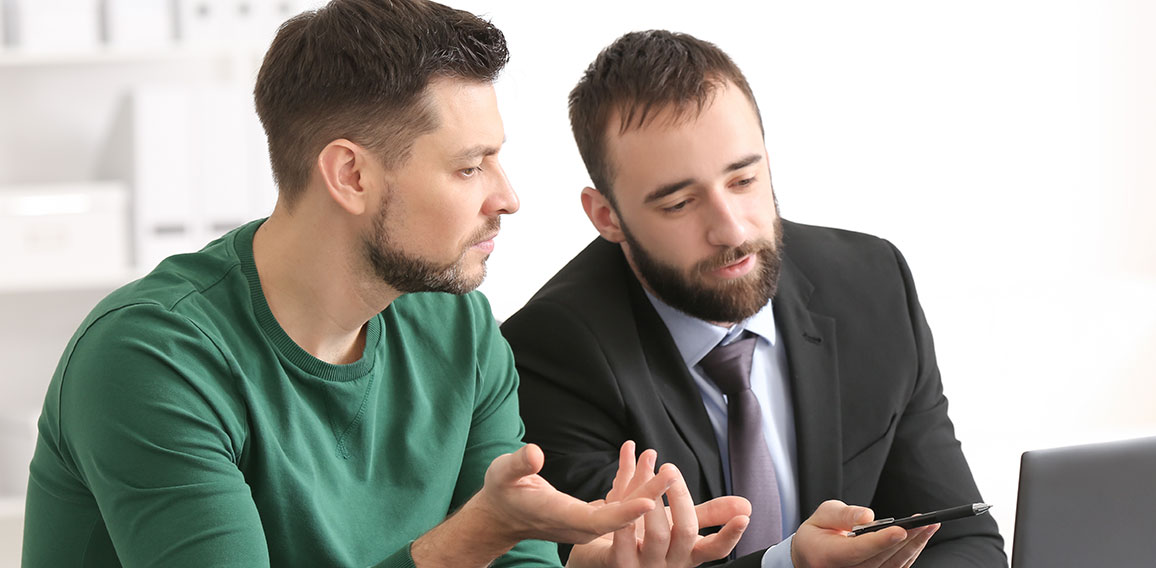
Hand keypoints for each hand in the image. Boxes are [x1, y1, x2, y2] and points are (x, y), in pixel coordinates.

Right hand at [473, 443, 678, 543]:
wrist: (501, 516)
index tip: (650, 502)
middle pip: (620, 516)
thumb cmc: (502, 491)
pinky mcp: (590, 517)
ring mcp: (586, 523)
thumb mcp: (503, 473)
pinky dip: (631, 484)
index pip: (600, 520)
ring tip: (663, 464)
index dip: (626, 513)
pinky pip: (617, 504)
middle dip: (648, 496)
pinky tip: (641, 460)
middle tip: (671, 474)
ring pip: (623, 510)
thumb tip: (534, 453)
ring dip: (645, 488)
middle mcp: (579, 525)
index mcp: (561, 516)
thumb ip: (520, 464)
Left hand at [568, 441, 750, 566]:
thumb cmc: (646, 538)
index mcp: (687, 554)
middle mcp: (669, 564)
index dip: (730, 535)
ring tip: (648, 468)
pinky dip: (626, 513)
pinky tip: (623, 491)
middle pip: (684, 533)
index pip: (715, 550)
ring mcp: (644, 567)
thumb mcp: (678, 523)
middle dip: (680, 498)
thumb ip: (709, 513)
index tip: (744, 517)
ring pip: (656, 534)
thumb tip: (746, 506)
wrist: (602, 556)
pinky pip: (624, 540)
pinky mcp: (619, 564)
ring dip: (651, 496)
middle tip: (670, 469)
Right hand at [790, 500, 938, 567]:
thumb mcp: (822, 515)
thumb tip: (867, 516)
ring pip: (891, 566)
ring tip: (929, 527)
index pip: (857, 551)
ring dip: (913, 547)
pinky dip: (909, 554)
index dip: (880, 541)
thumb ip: (843, 515)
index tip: (900, 529)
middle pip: (880, 559)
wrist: (812, 556)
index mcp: (826, 556)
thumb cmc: (818, 534)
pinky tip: (919, 539)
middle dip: (906, 539)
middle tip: (925, 522)